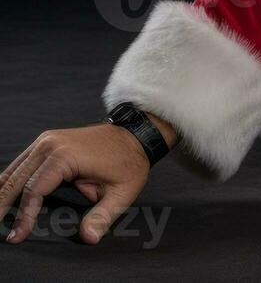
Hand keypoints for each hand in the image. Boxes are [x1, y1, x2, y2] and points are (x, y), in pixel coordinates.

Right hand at [1, 112, 174, 245]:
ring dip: (1, 193)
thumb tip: (88, 237)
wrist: (136, 133)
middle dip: (2, 205)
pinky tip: (3, 197)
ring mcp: (46, 140)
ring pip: (13, 170)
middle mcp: (50, 144)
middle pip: (15, 180)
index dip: (24, 216)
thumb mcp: (122, 192)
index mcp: (65, 156)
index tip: (17, 236)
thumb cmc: (129, 162)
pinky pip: (21, 164)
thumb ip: (102, 216)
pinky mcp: (46, 142)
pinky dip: (10, 181)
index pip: (34, 191)